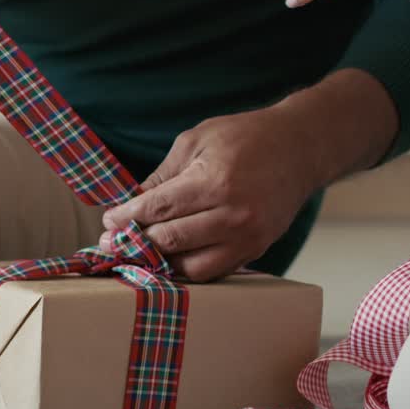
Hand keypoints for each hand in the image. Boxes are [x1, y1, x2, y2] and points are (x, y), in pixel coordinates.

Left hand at [98, 105, 316, 282]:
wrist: (300, 148)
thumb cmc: (246, 136)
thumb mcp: (196, 141)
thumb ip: (163, 174)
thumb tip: (133, 203)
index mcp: (213, 182)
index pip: (157, 210)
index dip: (127, 219)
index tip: (109, 222)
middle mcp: (232, 216)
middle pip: (171, 242)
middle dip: (136, 243)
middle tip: (114, 242)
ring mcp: (248, 238)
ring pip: (191, 268)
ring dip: (161, 263)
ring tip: (142, 253)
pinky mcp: (258, 249)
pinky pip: (215, 272)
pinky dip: (189, 269)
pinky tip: (172, 258)